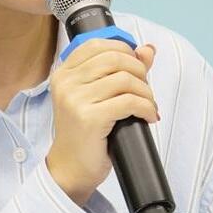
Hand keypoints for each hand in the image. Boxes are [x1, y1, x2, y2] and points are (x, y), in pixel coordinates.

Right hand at [46, 39, 158, 205]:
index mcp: (64, 74)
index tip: (137, 66)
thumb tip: (148, 49)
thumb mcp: (98, 97)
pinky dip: (146, 107)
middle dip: (139, 71)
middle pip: (114, 58)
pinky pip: (129, 102)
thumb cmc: (85, 133)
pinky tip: (148, 116)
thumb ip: (121, 70)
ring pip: (125, 79)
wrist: (71, 168)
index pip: (97, 44)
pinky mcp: (90, 118)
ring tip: (148, 105)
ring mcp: (75, 100)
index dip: (124, 50)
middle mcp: (66, 83)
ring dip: (146, 92)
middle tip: (145, 89)